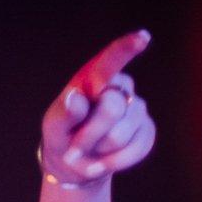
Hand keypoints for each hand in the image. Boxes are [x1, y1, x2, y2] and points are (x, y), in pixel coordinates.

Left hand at [39, 30, 156, 185]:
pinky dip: (115, 162)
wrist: (74, 163)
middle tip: (74, 146)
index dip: (126, 49)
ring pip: (122, 135)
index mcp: (94, 79)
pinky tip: (102, 162)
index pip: (110, 62)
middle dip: (90, 134)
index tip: (142, 37)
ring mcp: (136, 108)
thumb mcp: (54, 127)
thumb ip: (64, 113)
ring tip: (88, 151)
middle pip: (112, 109)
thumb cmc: (62, 136)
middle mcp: (119, 88)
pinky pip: (137, 149)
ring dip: (99, 151)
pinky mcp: (147, 130)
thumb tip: (76, 97)